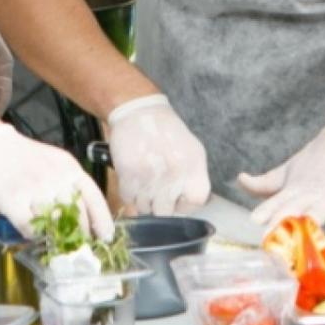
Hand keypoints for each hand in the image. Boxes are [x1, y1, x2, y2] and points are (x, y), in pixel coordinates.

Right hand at [0, 123, 112, 239]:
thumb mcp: (55, 164)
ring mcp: (33, 187)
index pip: (93, 196)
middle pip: (77, 215)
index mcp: (68, 167)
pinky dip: (34, 235)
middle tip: (78, 245)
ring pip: (54, 223)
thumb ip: (69, 186)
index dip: (102, 220)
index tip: (106, 238)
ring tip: (56, 242)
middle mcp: (54, 177)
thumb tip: (86, 219)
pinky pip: (30, 226)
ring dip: (57, 237)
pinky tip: (34, 233)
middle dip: (80, 235)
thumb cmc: (25, 159)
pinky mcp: (13, 198)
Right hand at [106, 94, 211, 215]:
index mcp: (193, 168)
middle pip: (167, 212)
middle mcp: (174, 176)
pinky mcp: (129, 177)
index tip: (177, 198)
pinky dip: (130, 195)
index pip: (195, 203)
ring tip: (144, 183)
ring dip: (144, 201)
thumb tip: (189, 203)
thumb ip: (194, 178)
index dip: (185, 204)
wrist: (138, 112)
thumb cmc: (166, 131)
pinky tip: (133, 181)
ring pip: (146, 209)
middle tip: (157, 192)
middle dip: (161, 205)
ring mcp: (150, 179)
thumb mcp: (192, 150)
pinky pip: (129, 201)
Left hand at [238, 113, 324, 236]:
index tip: (255, 220)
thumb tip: (240, 179)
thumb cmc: (318, 160)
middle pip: (295, 207)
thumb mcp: (288, 171)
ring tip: (300, 230)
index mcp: (294, 188)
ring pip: (318, 210)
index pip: (277, 200)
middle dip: (282, 220)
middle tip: (271, 234)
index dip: (266, 210)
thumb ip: (265, 183)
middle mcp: (310, 194)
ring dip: (308, 220)